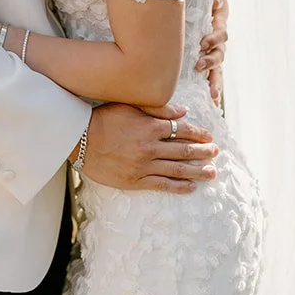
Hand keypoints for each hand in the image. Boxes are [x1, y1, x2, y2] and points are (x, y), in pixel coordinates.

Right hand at [79, 103, 217, 194]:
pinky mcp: (134, 181)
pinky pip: (161, 185)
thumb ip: (157, 109)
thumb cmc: (103, 119)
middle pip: (184, 151)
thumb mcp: (130, 107)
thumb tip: (183, 112)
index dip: (198, 134)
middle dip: (203, 152)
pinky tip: (190, 187)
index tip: (209, 136)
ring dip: (197, 171)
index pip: (181, 130)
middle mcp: (150, 147)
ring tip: (212, 173)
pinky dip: (178, 187)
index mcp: (150, 127)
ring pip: (177, 169)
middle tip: (216, 153)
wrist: (79, 140)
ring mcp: (143, 166)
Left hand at [195, 0, 228, 105]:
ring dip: (215, 81)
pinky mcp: (203, 62)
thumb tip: (216, 2)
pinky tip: (212, 104)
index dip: (214, 38)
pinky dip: (213, 90)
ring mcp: (211, 53)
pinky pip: (210, 78)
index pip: (220, 34)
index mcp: (217, 25)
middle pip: (219, 55)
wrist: (194, 0)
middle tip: (199, 65)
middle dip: (211, 62)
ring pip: (217, 70)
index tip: (203, 42)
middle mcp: (216, 42)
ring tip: (212, 94)